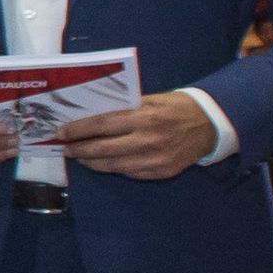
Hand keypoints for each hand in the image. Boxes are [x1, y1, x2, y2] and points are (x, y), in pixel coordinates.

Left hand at [60, 92, 221, 181]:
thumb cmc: (176, 107)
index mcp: (144, 117)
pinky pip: (131, 173)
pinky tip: (103, 164)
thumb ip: (125, 108)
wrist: (209, 125)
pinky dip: (114, 169)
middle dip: (80, 149)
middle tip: (65, 148)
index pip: (102, 124)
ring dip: (93, 162)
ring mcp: (155, 160)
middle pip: (104, 148)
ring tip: (80, 157)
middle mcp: (148, 140)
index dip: (79, 130)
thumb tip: (92, 115)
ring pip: (114, 166)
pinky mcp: (162, 172)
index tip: (62, 132)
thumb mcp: (151, 99)